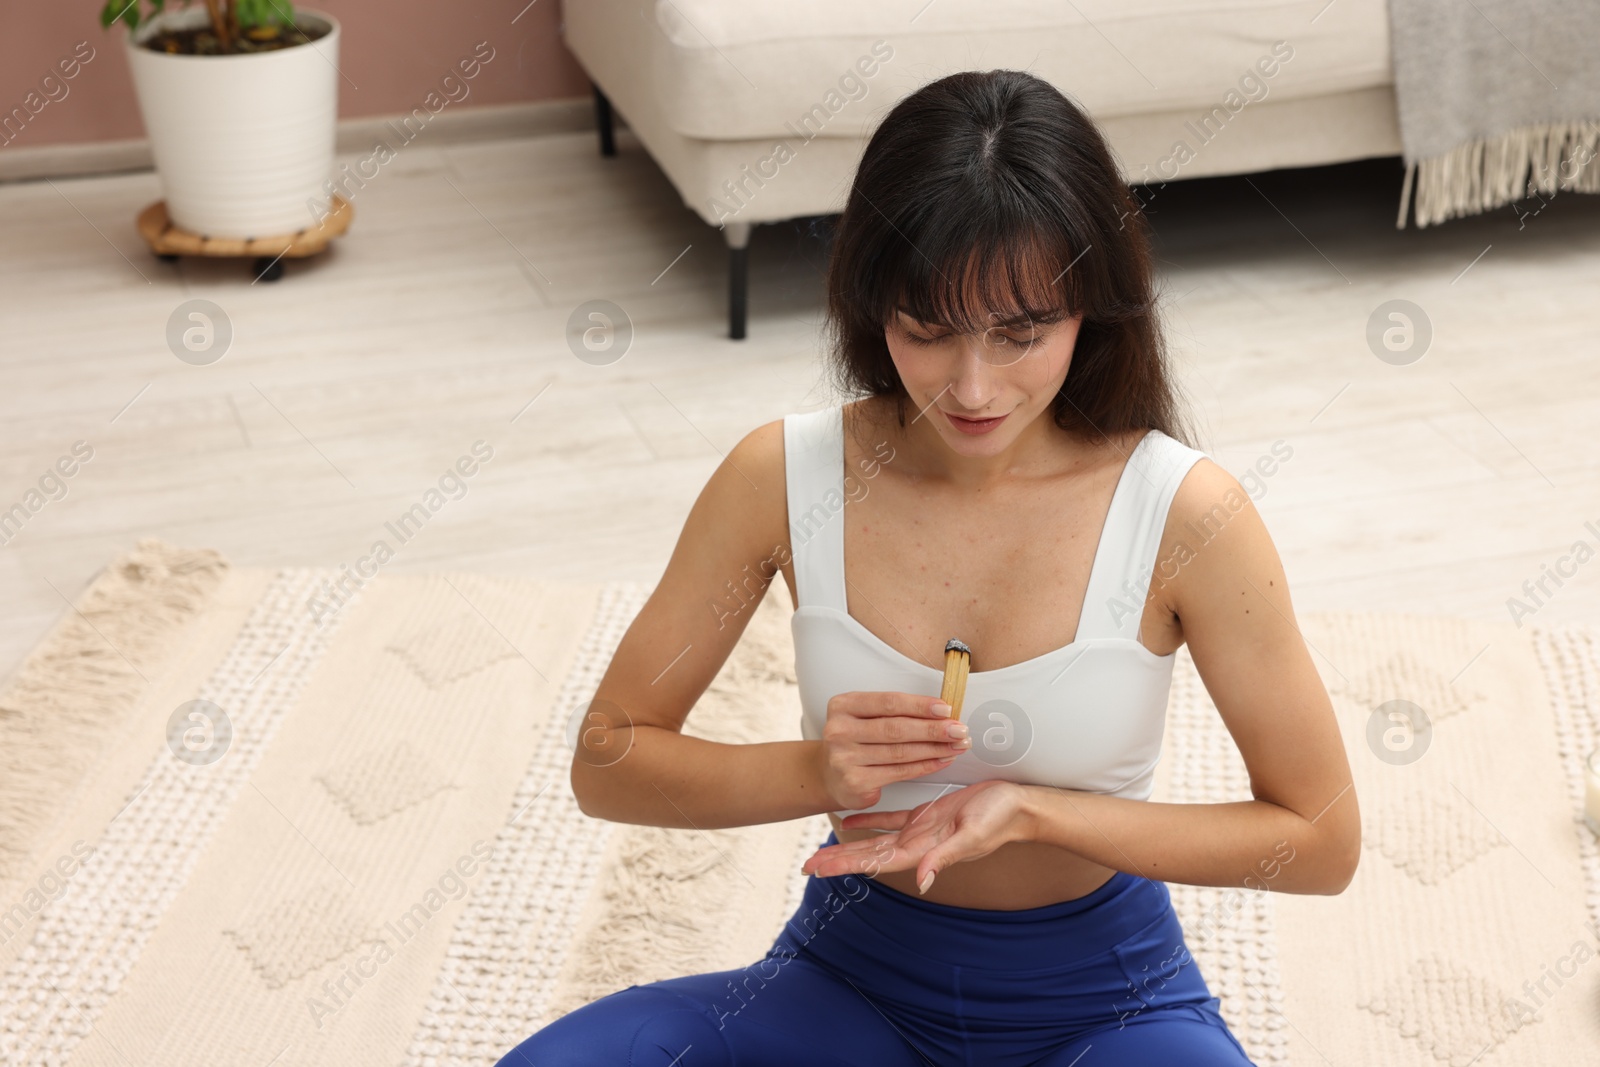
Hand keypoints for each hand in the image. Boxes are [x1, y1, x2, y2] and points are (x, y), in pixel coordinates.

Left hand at [800, 780, 1032, 892]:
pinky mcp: (927, 815)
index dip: (846, 865)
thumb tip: (922, 881)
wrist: (1018, 805)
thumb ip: (945, 857)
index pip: (876, 863)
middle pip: (869, 855)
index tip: (818, 869)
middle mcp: (916, 845)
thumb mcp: (972, 835)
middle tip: (806, 864)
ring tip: (821, 849)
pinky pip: (891, 819)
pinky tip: (851, 818)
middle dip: (838, 860)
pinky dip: (870, 819)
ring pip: (875, 840)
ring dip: (849, 844)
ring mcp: (920, 831)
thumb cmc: (1000, 819)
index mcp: (924, 851)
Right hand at [815, 691, 972, 810]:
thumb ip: (893, 711)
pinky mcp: (855, 783)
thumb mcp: (863, 716)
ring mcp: (845, 759)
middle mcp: (839, 731)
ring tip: (957, 745)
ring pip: (900, 753)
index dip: (920, 706)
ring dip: (934, 749)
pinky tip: (941, 760)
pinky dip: (925, 766)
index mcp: (843, 706)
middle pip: (896, 728)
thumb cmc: (855, 739)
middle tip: (959, 729)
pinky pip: (899, 773)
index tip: (946, 709)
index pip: (888, 702)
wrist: (828, 774)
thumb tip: (940, 711)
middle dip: (933, 729)